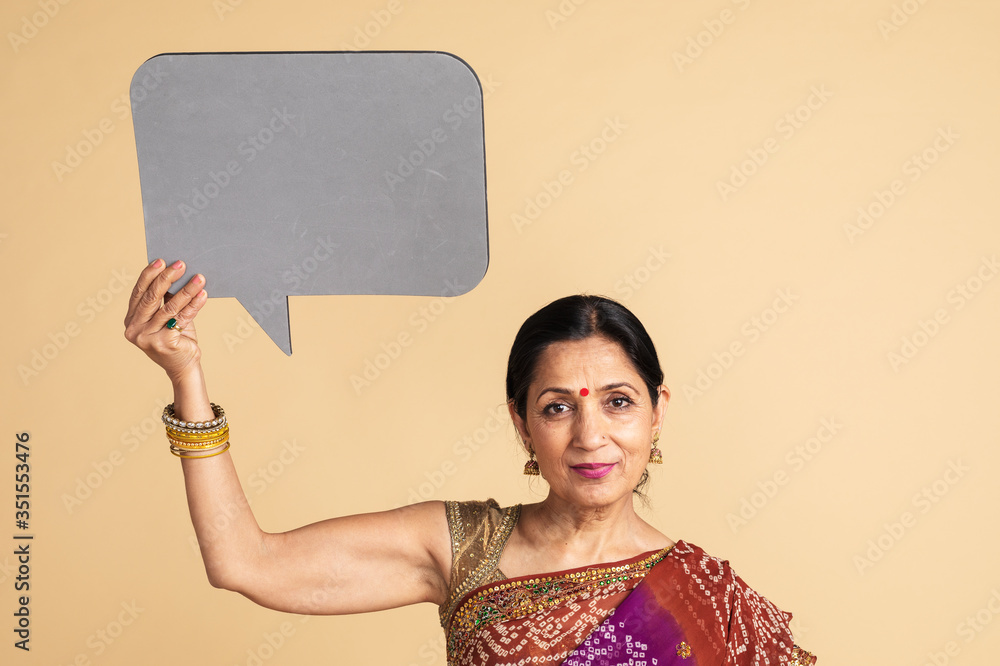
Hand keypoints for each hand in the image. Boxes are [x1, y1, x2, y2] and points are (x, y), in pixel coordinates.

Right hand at [124, 259, 208, 382]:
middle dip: (167, 278)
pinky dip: (194, 304)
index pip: (139, 293)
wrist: (183, 367)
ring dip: (186, 290)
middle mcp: (134, 329)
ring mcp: (148, 338)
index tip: (161, 261)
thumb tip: (175, 273)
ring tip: (199, 278)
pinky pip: (182, 318)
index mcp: (131, 320)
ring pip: (169, 307)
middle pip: (151, 297)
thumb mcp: (167, 317)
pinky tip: (202, 294)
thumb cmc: (176, 338)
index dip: (149, 275)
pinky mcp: (164, 343)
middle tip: (181, 264)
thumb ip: (165, 300)